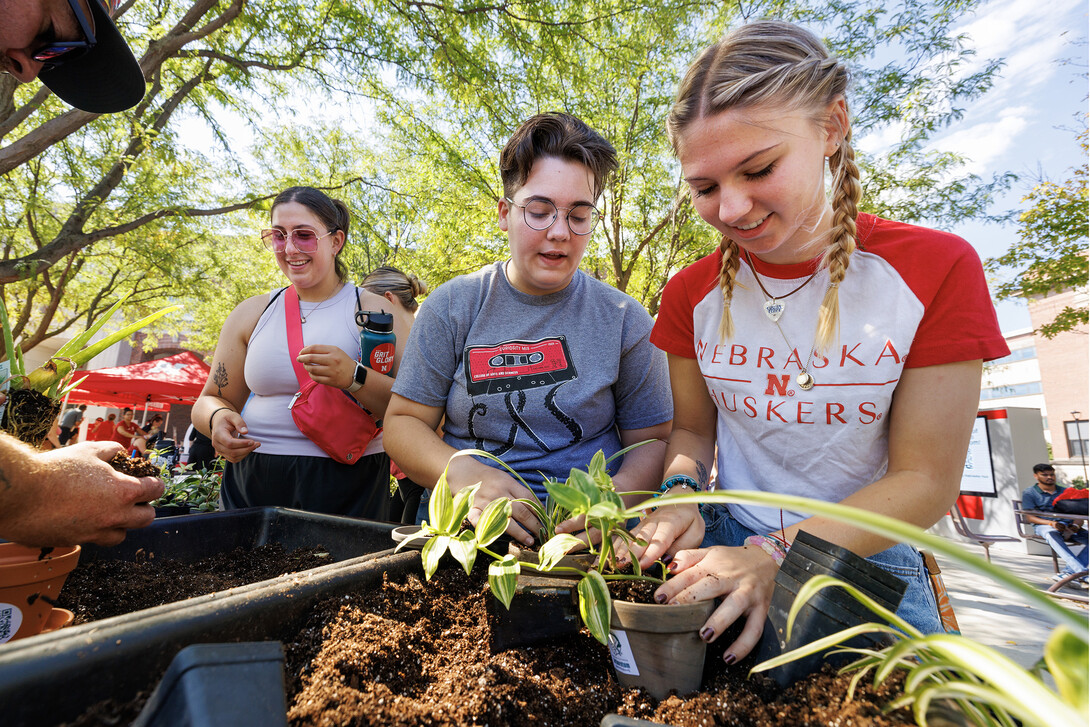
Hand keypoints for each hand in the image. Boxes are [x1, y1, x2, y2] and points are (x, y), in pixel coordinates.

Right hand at [8, 442, 164, 546]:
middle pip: (146, 518)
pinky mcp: (76, 542)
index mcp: (124, 492)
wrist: (20, 494)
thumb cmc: (55, 469)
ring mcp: (95, 533)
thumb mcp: (89, 450)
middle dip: (144, 507)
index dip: (155, 483)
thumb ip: (111, 451)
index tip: (152, 481)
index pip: (155, 490)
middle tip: (135, 498)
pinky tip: (85, 517)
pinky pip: (94, 539)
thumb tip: (121, 452)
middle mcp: (115, 516)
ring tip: (110, 511)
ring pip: (121, 534)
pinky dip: (95, 530)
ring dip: (121, 524)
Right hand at [209, 409, 258, 462]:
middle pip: (232, 452)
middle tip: (257, 444)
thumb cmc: (227, 419)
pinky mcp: (223, 453)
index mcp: (218, 434)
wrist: (219, 423)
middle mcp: (217, 444)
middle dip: (247, 449)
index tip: (252, 441)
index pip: (229, 443)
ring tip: (255, 445)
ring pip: (233, 457)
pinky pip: (233, 459)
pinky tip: (249, 449)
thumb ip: (239, 422)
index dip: (242, 444)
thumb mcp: (233, 416)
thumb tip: (245, 432)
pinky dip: (243, 455)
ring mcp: (219, 450)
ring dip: (246, 453)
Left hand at [298, 345, 356, 388]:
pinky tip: (312, 373)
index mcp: (334, 351)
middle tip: (298, 359)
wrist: (355, 375)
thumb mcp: (336, 351)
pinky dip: (311, 375)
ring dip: (306, 367)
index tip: (301, 352)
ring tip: (306, 366)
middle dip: (302, 358)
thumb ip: (321, 349)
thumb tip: (306, 348)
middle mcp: (333, 360)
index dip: (304, 350)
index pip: (314, 348)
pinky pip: (316, 378)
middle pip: (311, 358)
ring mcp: (332, 371)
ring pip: (312, 369)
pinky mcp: (331, 381)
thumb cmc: (343, 362)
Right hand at [447, 455, 541, 545]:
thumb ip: (517, 492)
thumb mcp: (505, 479)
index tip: (546, 521)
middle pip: (520, 511)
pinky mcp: (473, 508)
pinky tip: (495, 538)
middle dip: (533, 524)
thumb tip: (537, 508)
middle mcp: (499, 492)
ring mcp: (486, 501)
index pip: (528, 499)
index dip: (538, 511)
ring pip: (505, 519)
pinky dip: (487, 529)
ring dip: (519, 532)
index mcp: (508, 483)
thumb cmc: (487, 477)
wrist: (462, 471)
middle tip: (542, 534)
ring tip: (529, 540)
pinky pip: (480, 521)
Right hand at [619, 502, 705, 570]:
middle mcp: (654, 522)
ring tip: (613, 562)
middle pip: (641, 537)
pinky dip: (616, 545)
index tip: (643, 565)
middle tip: (622, 565)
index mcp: (671, 523)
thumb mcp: (695, 533)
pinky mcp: (637, 527)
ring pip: (630, 536)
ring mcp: (643, 523)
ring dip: (621, 549)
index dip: (651, 553)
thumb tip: (667, 562)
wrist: (679, 500)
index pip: (660, 539)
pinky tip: (609, 555)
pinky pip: (625, 535)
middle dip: (631, 553)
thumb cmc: (690, 521)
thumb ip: (682, 548)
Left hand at [654, 544, 779, 663]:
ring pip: (734, 606)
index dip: (674, 585)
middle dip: (692, 598)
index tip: (658, 598)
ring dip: (720, 621)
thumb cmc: (733, 559)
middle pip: (711, 586)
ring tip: (704, 636)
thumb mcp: (711, 552)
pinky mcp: (762, 608)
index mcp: (715, 563)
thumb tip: (669, 566)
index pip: (691, 573)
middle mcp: (732, 577)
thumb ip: (688, 557)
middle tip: (674, 612)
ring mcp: (748, 593)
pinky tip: (729, 658)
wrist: (768, 558)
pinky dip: (743, 645)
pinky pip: (754, 628)